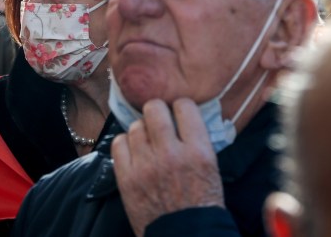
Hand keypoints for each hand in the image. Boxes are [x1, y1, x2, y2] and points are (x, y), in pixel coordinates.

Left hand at [111, 99, 223, 235]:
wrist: (184, 234)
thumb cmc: (201, 203)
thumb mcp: (211, 168)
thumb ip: (197, 140)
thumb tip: (183, 114)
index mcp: (198, 152)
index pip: (184, 107)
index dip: (180, 106)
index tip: (178, 111)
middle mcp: (171, 154)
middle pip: (154, 109)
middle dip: (156, 110)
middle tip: (158, 119)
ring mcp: (146, 165)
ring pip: (135, 126)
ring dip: (141, 130)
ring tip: (147, 140)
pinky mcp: (126, 177)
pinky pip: (118, 143)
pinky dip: (125, 143)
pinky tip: (133, 151)